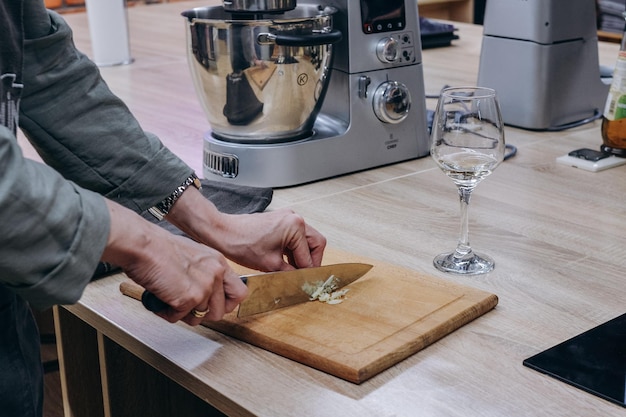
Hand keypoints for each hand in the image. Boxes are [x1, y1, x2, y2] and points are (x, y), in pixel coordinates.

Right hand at [102, 200, 247, 324]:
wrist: (144, 246)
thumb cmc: (160, 249)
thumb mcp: (194, 257)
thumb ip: (205, 274)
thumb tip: (205, 294)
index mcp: (219, 263)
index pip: (239, 293)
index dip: (226, 304)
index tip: (213, 305)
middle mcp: (216, 274)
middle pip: (220, 311)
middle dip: (201, 313)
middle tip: (185, 305)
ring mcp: (204, 287)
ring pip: (199, 318)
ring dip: (182, 314)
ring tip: (169, 300)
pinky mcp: (189, 298)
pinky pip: (178, 318)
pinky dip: (166, 312)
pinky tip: (160, 299)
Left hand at [210, 208, 326, 271]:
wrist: (223, 233)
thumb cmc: (242, 244)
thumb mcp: (271, 265)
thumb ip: (291, 273)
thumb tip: (301, 279)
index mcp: (295, 227)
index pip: (310, 255)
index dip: (308, 271)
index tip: (307, 282)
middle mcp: (294, 218)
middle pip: (315, 243)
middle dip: (310, 260)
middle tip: (305, 275)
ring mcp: (288, 217)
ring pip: (306, 239)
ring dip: (302, 255)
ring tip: (293, 270)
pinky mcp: (280, 220)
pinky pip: (296, 235)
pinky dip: (294, 248)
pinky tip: (286, 260)